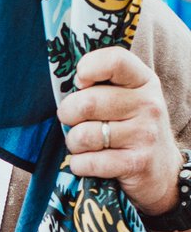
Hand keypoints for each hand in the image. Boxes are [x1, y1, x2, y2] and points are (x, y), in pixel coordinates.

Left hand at [56, 45, 182, 215]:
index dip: (88, 68)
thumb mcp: (128, 98)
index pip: (114, 60)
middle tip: (72, 122)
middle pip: (87, 103)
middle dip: (68, 114)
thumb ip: (102, 84)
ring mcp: (145, 134)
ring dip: (73, 143)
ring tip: (84, 144)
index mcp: (144, 81)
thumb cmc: (131, 128)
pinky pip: (88, 162)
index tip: (80, 83)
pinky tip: (89, 162)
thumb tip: (71, 82)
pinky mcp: (137, 163)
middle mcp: (148, 104)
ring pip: (84, 135)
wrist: (163, 172)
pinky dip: (79, 164)